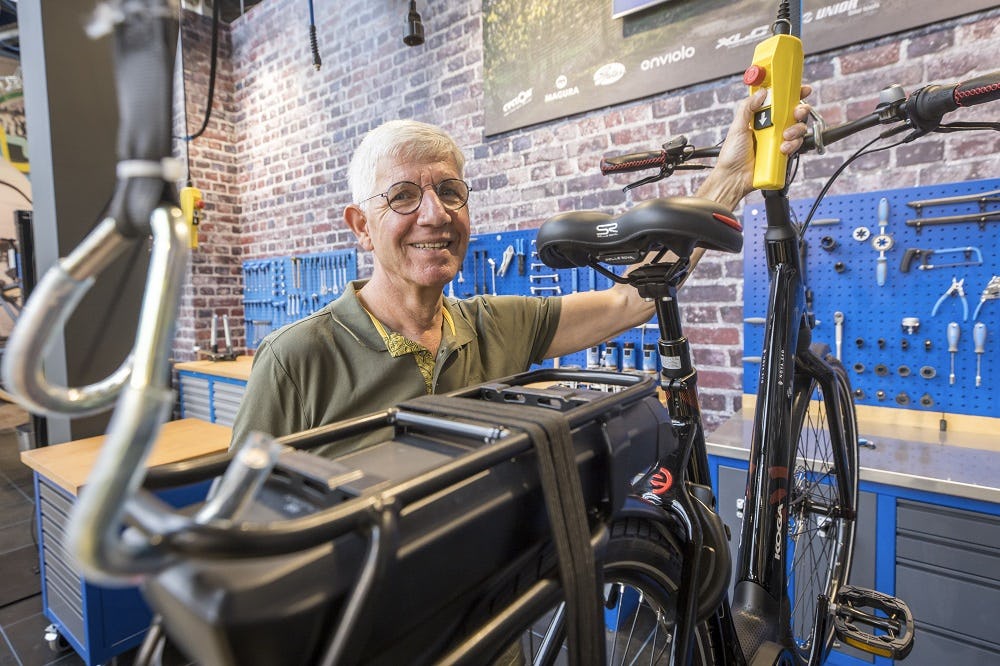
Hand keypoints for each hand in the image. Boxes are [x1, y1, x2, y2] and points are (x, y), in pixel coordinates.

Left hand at [712, 85, 812, 200]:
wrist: (733, 178)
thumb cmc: (731, 155)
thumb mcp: (737, 127)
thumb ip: (747, 108)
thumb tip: (762, 92)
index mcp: (760, 118)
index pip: (778, 102)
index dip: (791, 94)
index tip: (800, 89)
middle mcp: (771, 128)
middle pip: (793, 114)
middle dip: (800, 110)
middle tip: (796, 113)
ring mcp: (777, 141)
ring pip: (798, 129)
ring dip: (795, 130)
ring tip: (784, 137)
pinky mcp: (782, 154)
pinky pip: (795, 146)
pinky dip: (792, 145)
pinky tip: (782, 149)